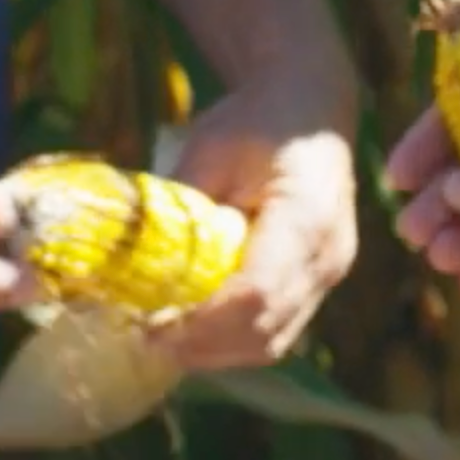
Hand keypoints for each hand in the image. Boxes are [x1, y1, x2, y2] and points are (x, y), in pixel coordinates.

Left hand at [158, 74, 358, 370]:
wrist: (311, 107)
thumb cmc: (259, 120)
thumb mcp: (211, 148)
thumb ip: (181, 207)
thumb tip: (130, 262)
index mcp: (308, 216)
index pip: (256, 294)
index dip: (202, 323)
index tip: (150, 325)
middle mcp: (328, 256)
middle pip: (264, 331)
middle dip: (202, 347)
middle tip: (145, 338)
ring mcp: (330, 274)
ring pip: (272, 344)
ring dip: (216, 352)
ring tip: (164, 337)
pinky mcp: (319, 283)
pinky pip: (277, 331)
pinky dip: (233, 341)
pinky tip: (195, 328)